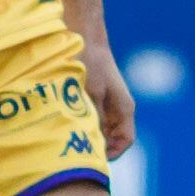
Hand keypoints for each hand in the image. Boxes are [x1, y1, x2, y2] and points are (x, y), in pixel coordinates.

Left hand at [83, 40, 136, 159]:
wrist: (84, 37)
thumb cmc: (89, 63)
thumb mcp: (91, 93)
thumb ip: (95, 117)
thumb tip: (93, 140)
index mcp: (125, 108)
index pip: (126, 140)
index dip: (112, 153)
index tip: (94, 158)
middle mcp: (119, 108)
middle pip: (114, 138)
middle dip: (99, 146)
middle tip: (79, 152)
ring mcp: (109, 104)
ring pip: (103, 130)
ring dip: (90, 135)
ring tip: (72, 139)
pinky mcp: (97, 98)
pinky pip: (94, 119)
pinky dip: (84, 124)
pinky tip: (68, 124)